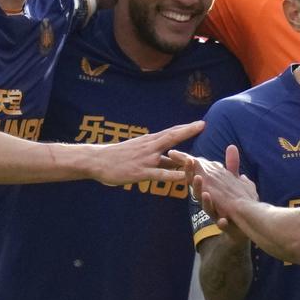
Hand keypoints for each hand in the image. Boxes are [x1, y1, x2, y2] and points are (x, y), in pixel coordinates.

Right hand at [87, 121, 203, 185]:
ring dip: (184, 156)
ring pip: (168, 156)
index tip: (200, 123)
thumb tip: (170, 160)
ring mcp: (146, 159)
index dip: (185, 128)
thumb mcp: (137, 151)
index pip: (170, 132)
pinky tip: (184, 177)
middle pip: (172, 136)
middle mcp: (149, 147)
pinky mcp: (141, 172)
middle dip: (188, 130)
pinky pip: (160, 174)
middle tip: (203, 124)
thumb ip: (154, 155)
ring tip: (199, 155)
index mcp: (148, 141)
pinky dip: (173, 175)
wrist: (96, 161)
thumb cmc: (117, 157)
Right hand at [192, 144, 257, 230]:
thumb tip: (231, 146)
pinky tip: (223, 220)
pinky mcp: (225, 225)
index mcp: (210, 190)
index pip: (198, 178)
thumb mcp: (233, 181)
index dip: (191, 169)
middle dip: (194, 182)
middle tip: (193, 172)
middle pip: (198, 191)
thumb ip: (231, 165)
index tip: (187, 157)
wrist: (245, 224)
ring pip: (207, 207)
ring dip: (205, 200)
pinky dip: (221, 222)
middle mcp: (210, 202)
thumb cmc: (235, 202)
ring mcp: (217, 214)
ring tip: (206, 193)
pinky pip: (222, 224)